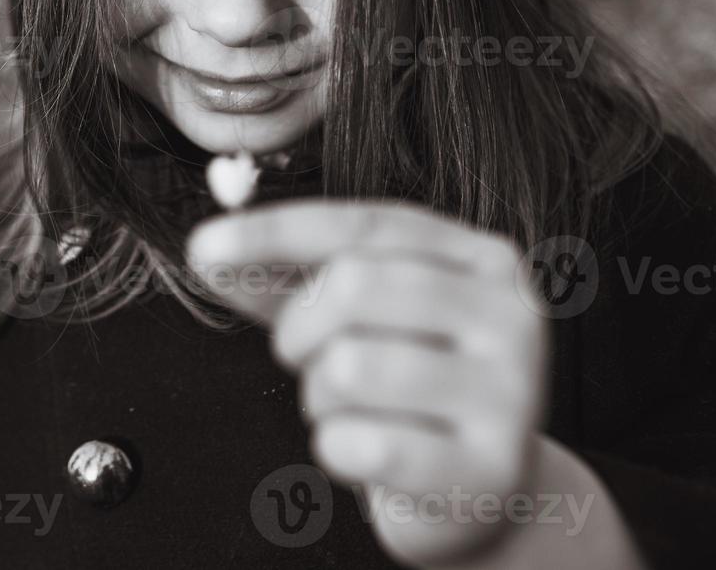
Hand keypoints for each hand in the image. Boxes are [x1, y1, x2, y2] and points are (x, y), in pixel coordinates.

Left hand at [187, 200, 549, 566]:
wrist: (482, 491)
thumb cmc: (410, 391)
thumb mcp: (356, 319)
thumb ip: (287, 280)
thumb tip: (211, 254)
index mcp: (482, 258)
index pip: (362, 225)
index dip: (275, 231)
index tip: (204, 247)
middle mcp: (510, 314)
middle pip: (354, 285)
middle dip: (298, 330)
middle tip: (305, 360)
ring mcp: (510, 392)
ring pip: (351, 366)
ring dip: (320, 395)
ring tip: (349, 411)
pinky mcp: (489, 468)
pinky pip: (361, 444)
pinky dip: (337, 449)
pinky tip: (368, 454)